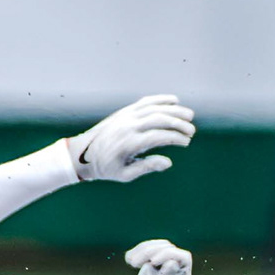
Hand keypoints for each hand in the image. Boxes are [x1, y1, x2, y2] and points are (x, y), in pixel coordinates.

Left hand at [68, 95, 195, 182]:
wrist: (83, 154)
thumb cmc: (106, 167)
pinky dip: (161, 99)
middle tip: (192, 131)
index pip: (158, 136)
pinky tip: (174, 101)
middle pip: (159, 119)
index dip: (175, 138)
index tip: (186, 142)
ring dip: (174, 110)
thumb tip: (169, 162)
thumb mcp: (125, 174)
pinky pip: (146, 102)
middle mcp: (128, 126)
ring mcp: (126, 116)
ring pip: (155, 108)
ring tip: (190, 116)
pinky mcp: (125, 111)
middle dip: (179, 123)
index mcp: (129, 143)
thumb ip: (147, 167)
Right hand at [121, 239, 191, 274]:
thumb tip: (173, 262)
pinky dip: (138, 251)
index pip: (183, 258)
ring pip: (159, 246)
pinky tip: (128, 259)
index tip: (152, 262)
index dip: (169, 254)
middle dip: (151, 252)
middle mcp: (175, 272)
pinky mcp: (152, 265)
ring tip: (131, 262)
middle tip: (135, 264)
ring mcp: (164, 267)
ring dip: (144, 250)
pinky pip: (148, 250)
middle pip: (169, 249)